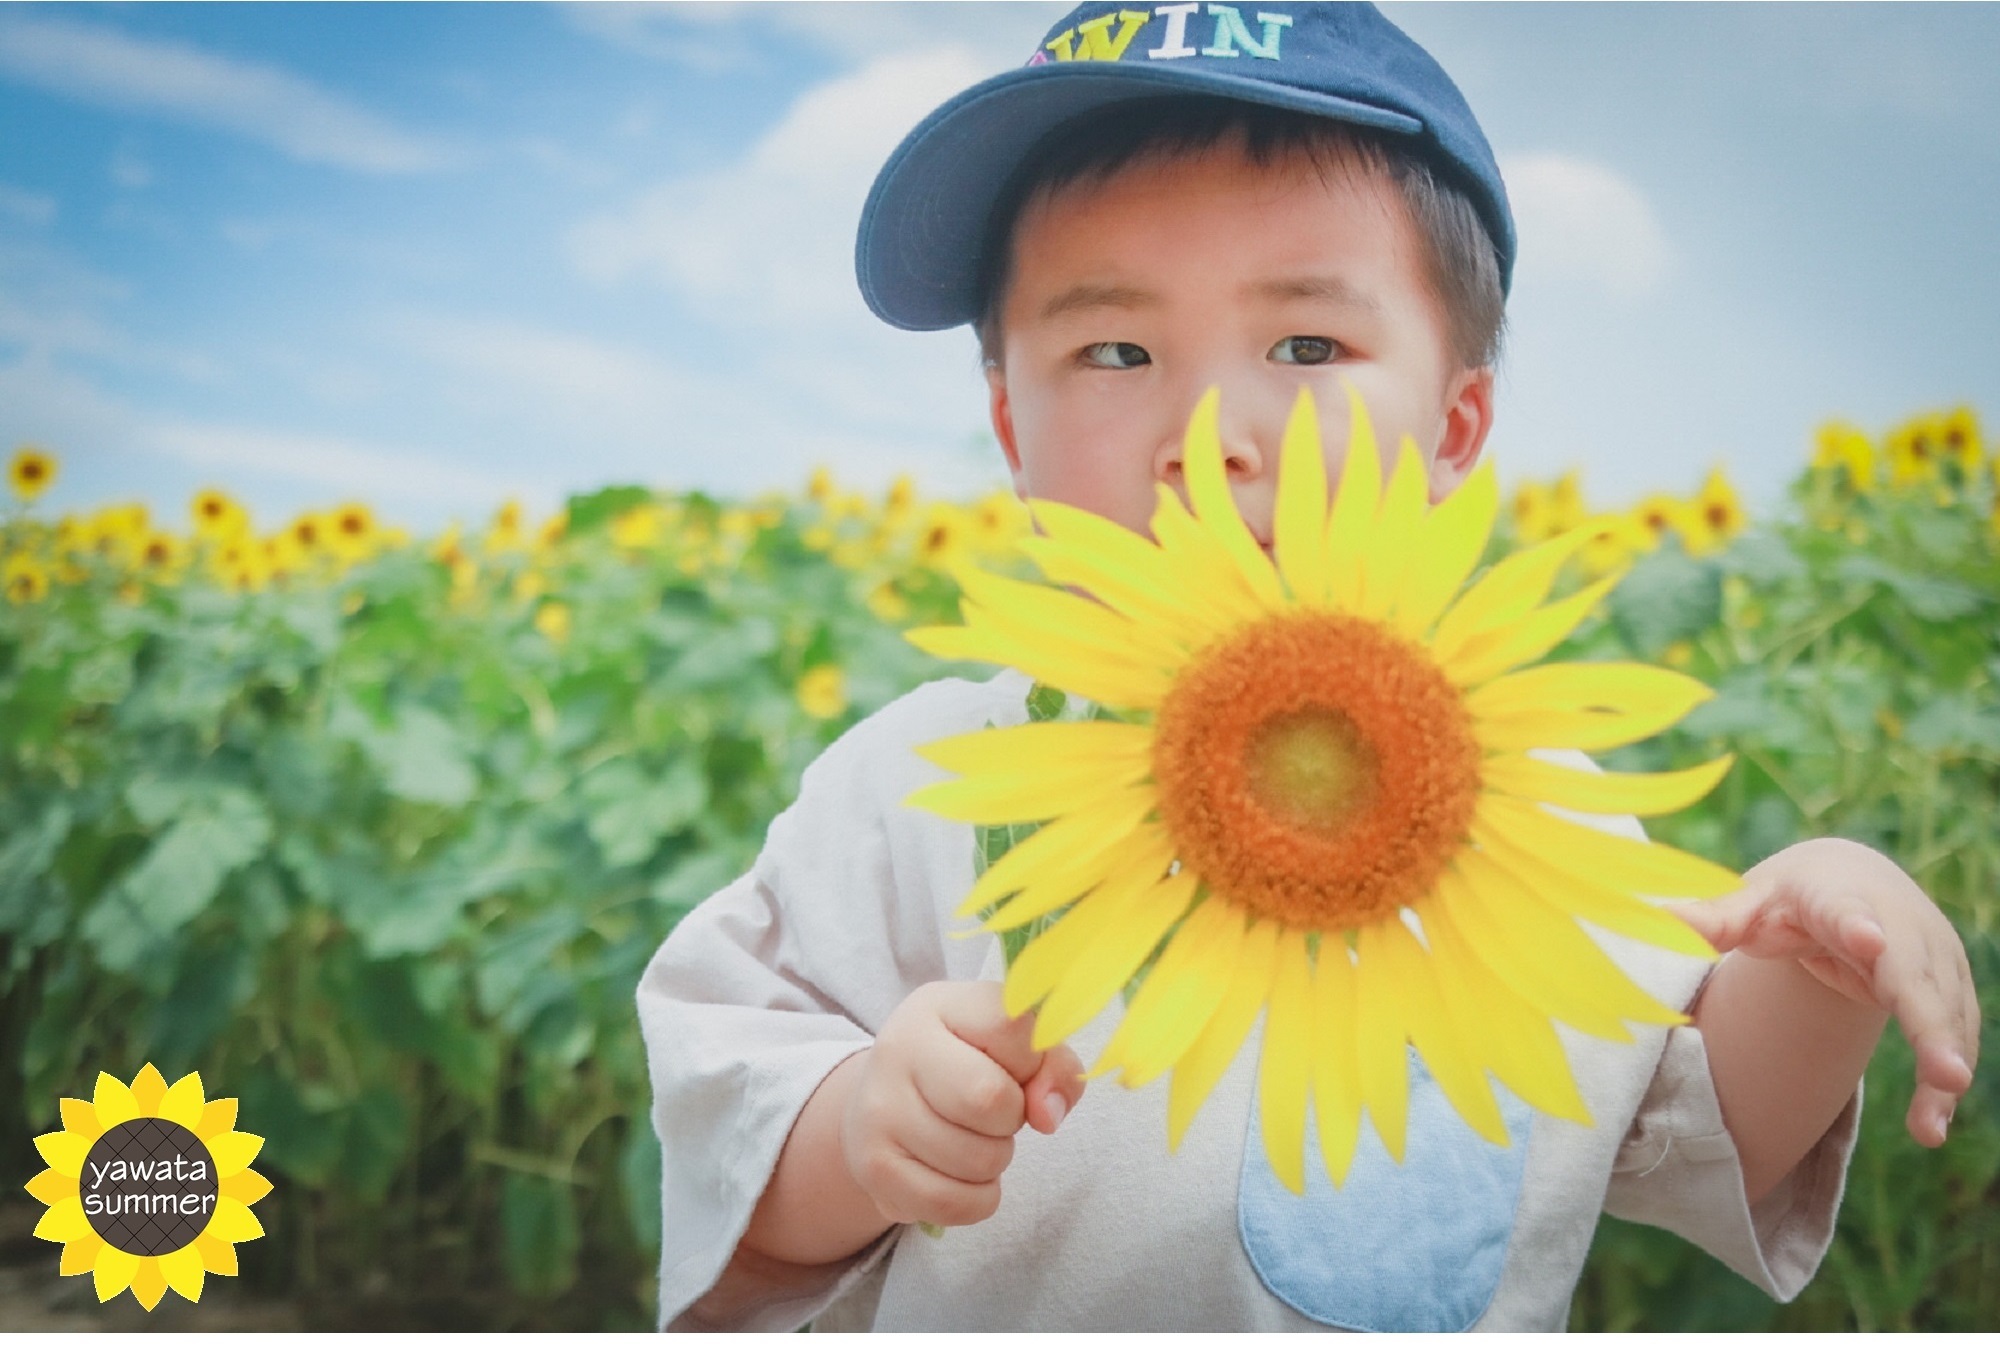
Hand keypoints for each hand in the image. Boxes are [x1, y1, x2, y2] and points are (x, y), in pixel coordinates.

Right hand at [841, 981, 1084, 1227]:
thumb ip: (1052, 1064)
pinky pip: (956, 1204)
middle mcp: (897, 1051)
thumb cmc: (963, 1067)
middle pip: (990, 1099)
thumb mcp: (1009, 1044)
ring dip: (996, 1160)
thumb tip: (1049, 1114)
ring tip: (972, 1139)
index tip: (1015, 1066)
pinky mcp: (875, 1170)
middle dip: (1012, 1117)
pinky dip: (977, 1198)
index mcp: (935, 1006)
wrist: (879, 1105)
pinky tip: (961, 1175)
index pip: (1010, 1028)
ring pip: (979, 1161)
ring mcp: (878, 1113)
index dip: (1030, 1058)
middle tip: (995, 1113)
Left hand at [1669, 838, 1978, 1146]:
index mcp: (1835, 896)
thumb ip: (1710, 917)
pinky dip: (1945, 1080)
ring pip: (1944, 1013)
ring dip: (1945, 1063)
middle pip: (1913, 975)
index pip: (1846, 911)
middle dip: (1930, 1023)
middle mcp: (1895, 924)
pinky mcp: (1947, 986)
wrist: (1849, 879)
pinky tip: (1931, 1126)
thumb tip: (1652, 916)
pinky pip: (1953, 1034)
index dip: (1858, 926)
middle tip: (1946, 1072)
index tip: (1868, 941)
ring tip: (1931, 1125)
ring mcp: (1930, 955)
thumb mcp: (1748, 901)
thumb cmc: (1788, 896)